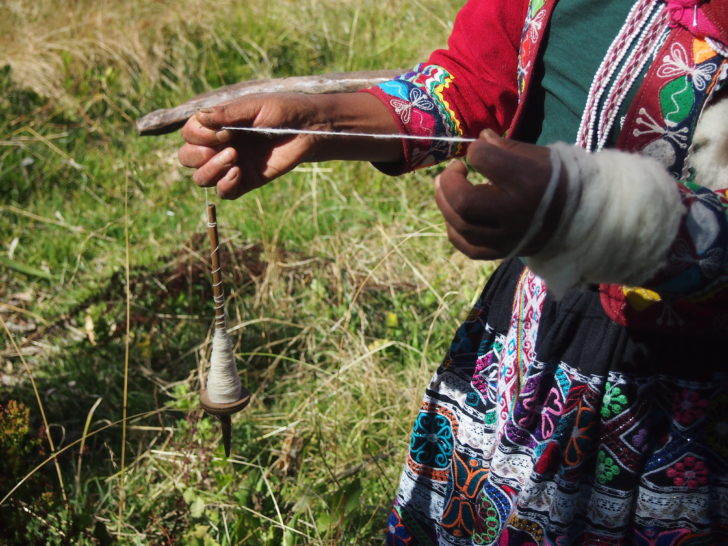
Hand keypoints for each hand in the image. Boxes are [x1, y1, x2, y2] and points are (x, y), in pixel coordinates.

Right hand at [178, 92, 402, 198]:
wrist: (310, 129)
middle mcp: (220, 145)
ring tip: (234, 159)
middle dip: (198, 155)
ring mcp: (232, 164)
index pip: (189, 134)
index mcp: (219, 124)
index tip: (224, 130)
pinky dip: (225, 185)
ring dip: (210, 170)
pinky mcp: (247, 180)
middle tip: (226, 146)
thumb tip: (200, 118)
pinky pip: (224, 193)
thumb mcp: (255, 106)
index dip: (198, 136)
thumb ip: (228, 114)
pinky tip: (239, 172)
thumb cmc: (284, 111)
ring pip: (201, 178)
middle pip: (187, 158)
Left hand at [435, 130, 564, 259]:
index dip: (474, 151)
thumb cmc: (556, 178)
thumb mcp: (537, 154)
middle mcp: (515, 212)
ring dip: (445, 203)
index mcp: (527, 180)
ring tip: (447, 188)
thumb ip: (503, 148)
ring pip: (460, 225)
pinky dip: (454, 229)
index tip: (478, 151)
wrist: (580, 216)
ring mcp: (507, 236)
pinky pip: (468, 246)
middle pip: (463, 201)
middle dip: (448, 181)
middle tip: (453, 170)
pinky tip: (455, 215)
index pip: (482, 159)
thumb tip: (479, 140)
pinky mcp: (503, 252)